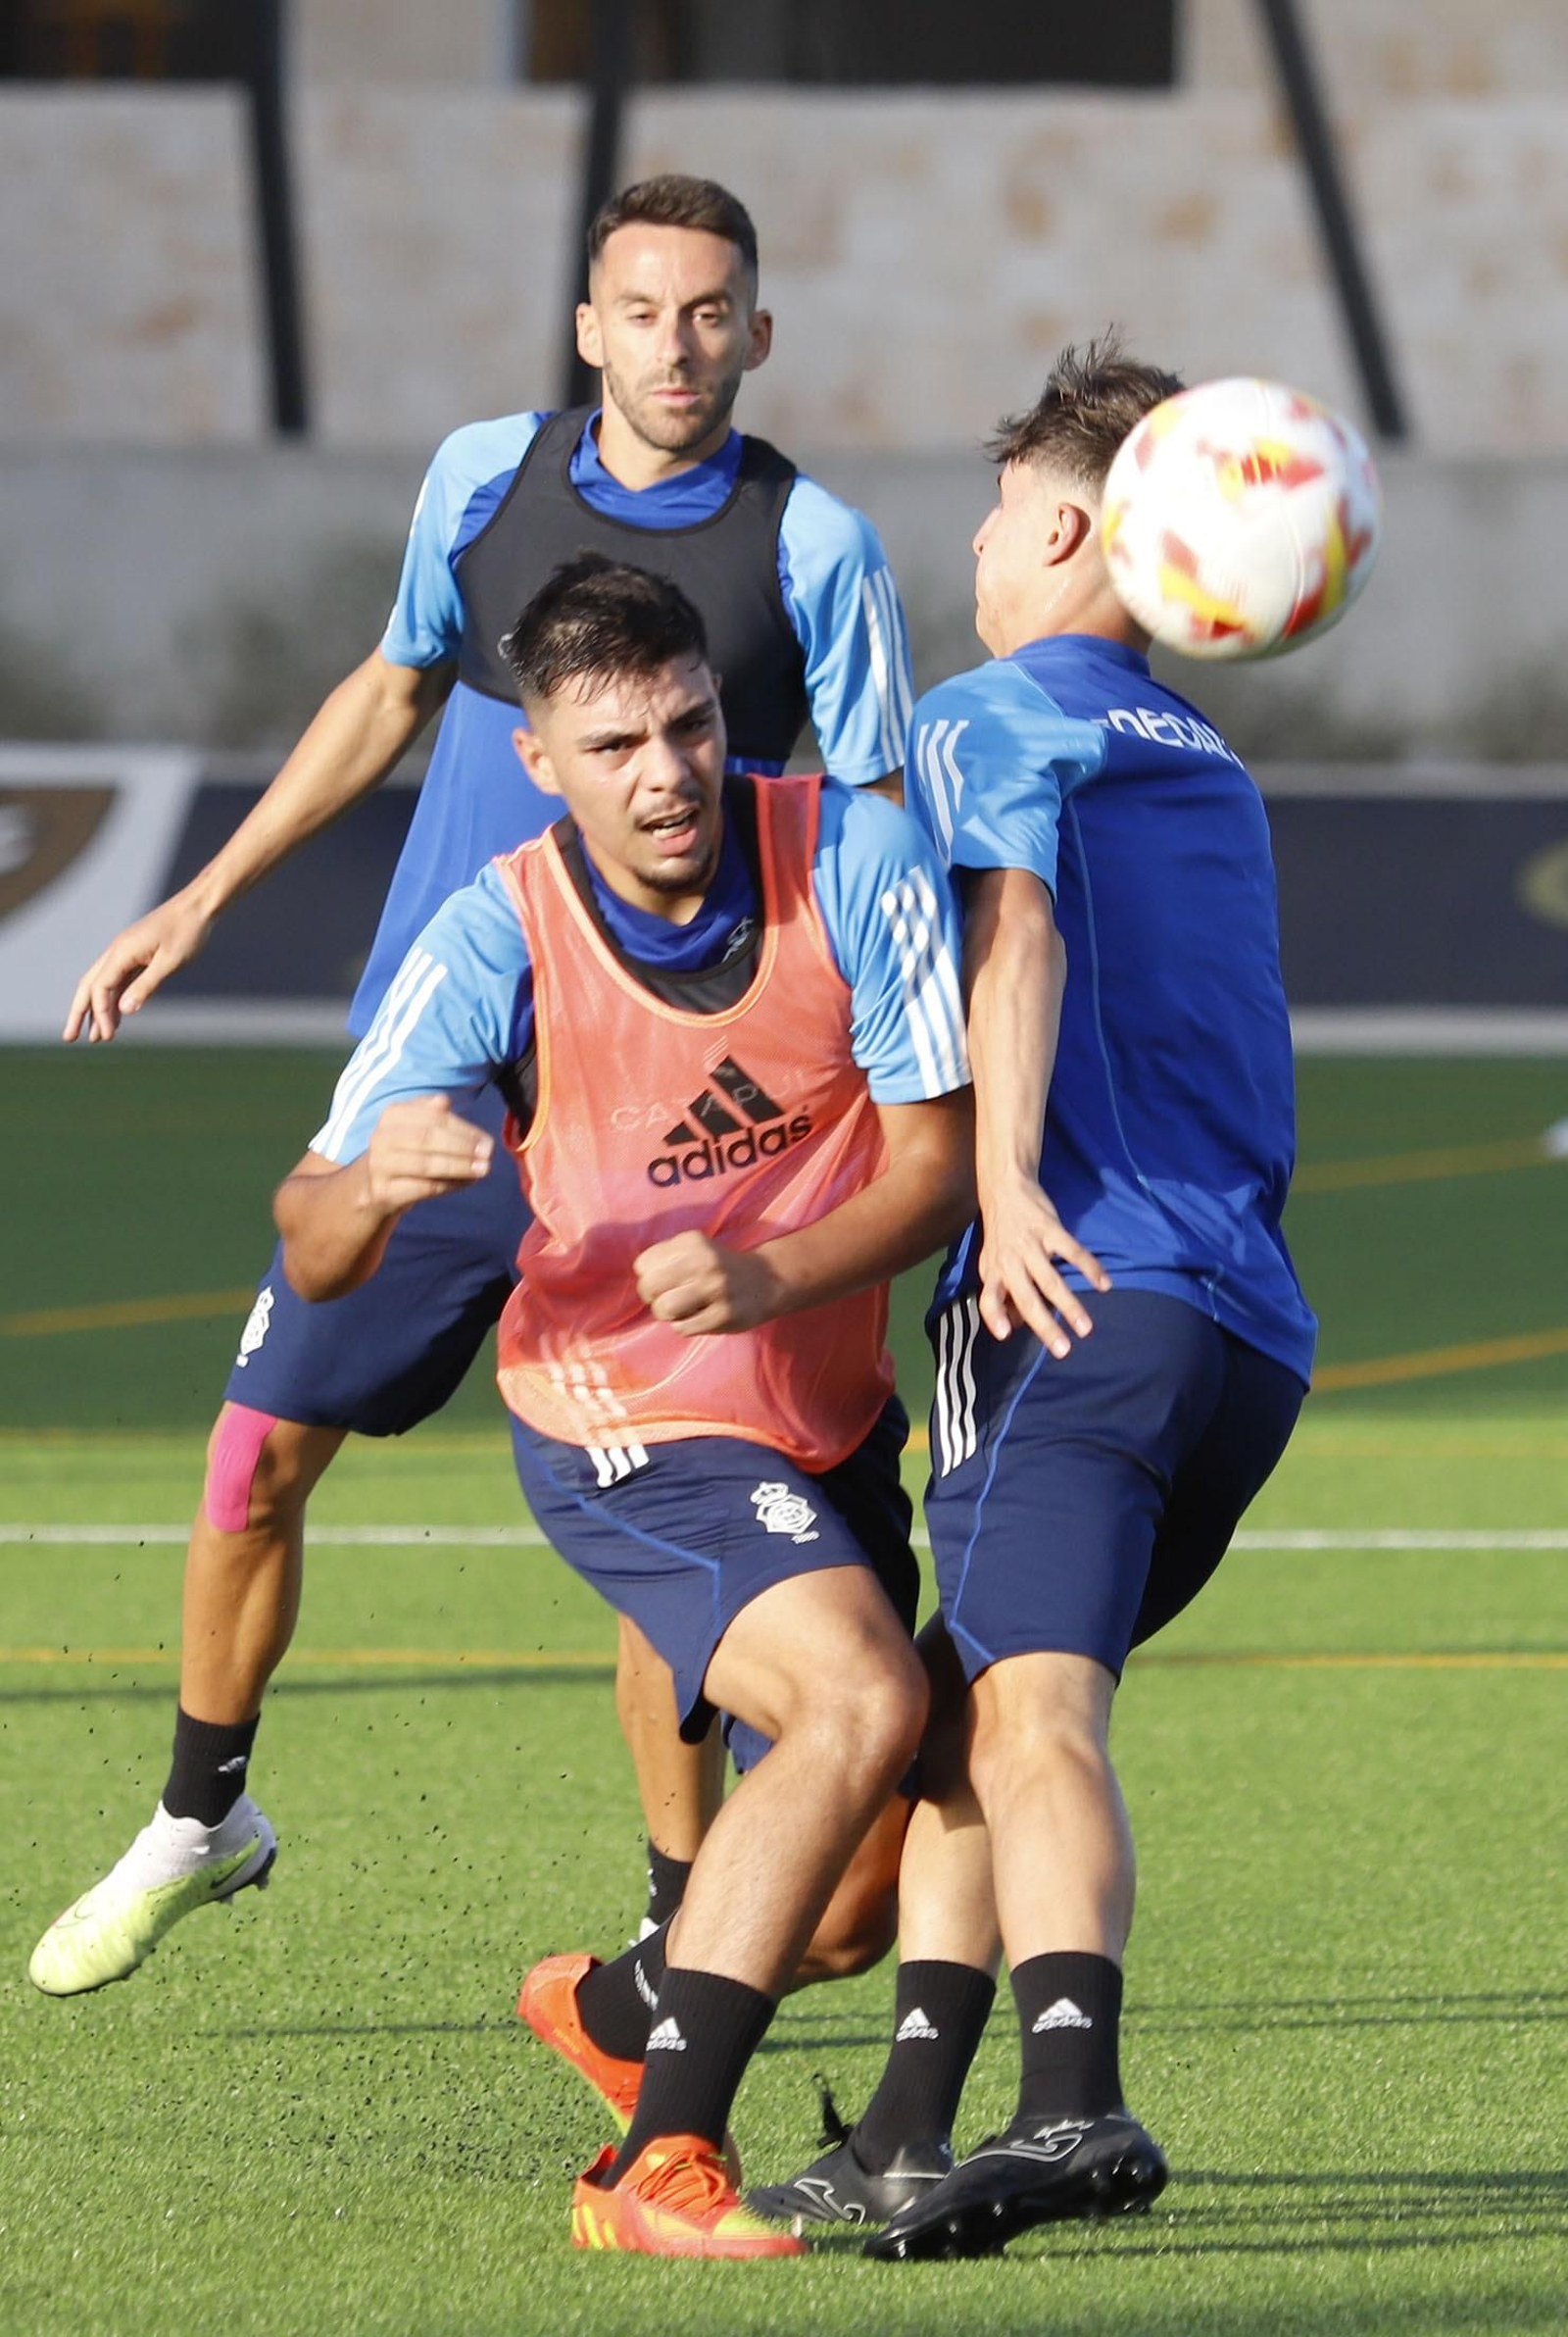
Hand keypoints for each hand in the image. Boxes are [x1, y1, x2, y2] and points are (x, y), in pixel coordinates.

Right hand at [64, 892, 214, 1042]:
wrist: (199, 906)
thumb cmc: (187, 932)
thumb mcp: (170, 962)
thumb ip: (146, 986)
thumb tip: (123, 1011)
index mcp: (122, 952)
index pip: (100, 987)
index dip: (101, 1014)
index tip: (108, 1036)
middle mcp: (118, 951)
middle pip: (90, 985)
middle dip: (79, 1012)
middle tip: (70, 1038)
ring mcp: (126, 952)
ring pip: (103, 984)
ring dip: (97, 1009)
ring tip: (94, 1037)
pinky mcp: (137, 954)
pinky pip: (119, 980)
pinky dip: (115, 999)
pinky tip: (117, 1016)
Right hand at [363, 1095, 492, 1212]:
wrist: (372, 1186)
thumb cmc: (406, 1152)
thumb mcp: (416, 1127)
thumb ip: (432, 1114)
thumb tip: (444, 1102)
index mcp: (393, 1115)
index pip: (433, 1118)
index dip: (464, 1129)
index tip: (487, 1140)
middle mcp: (382, 1137)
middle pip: (428, 1138)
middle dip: (463, 1147)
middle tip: (488, 1155)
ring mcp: (380, 1165)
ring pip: (425, 1164)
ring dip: (459, 1167)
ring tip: (483, 1169)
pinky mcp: (383, 1191)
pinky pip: (423, 1187)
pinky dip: (449, 1185)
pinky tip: (466, 1183)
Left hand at [633, 1231, 781, 1335]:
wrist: (766, 1281)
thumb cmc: (718, 1267)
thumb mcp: (694, 1249)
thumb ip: (664, 1257)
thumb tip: (642, 1278)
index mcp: (691, 1242)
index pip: (643, 1264)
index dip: (648, 1275)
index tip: (664, 1279)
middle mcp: (704, 1262)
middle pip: (649, 1286)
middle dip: (652, 1296)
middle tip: (666, 1298)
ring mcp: (716, 1289)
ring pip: (664, 1309)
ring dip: (667, 1314)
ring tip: (682, 1309)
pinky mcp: (724, 1316)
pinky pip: (682, 1328)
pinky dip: (684, 1325)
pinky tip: (698, 1317)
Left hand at [977, 1177, 1110, 1354]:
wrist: (1005, 1187)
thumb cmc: (1001, 1233)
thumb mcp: (992, 1261)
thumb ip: (1002, 1292)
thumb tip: (1014, 1326)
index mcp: (993, 1271)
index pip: (989, 1299)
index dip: (995, 1317)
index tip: (1006, 1335)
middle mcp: (1009, 1260)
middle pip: (1027, 1298)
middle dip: (1046, 1326)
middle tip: (1064, 1350)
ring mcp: (1030, 1244)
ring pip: (1051, 1281)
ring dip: (1070, 1306)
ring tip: (1086, 1328)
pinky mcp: (1049, 1228)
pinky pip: (1073, 1251)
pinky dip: (1090, 1268)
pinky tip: (1104, 1284)